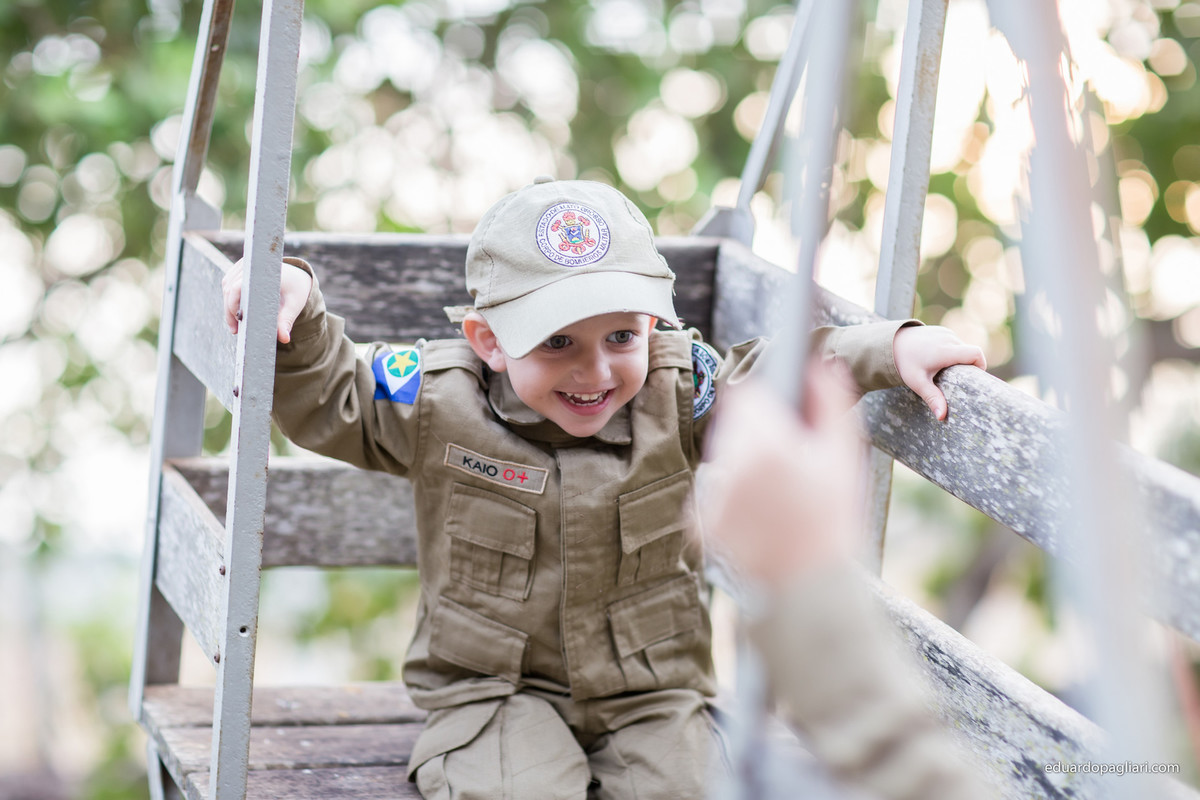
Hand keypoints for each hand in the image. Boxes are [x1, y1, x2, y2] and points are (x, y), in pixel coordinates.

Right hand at [221, 258, 312, 343]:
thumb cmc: (294, 292)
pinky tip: (235, 314)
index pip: (239, 286)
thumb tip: (284, 339)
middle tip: (235, 330)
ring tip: (235, 325)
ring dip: (228, 306)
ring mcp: (244, 264)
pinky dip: (229, 299)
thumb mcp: (293, 306)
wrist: (296, 277)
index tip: (238, 322)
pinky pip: (228, 284)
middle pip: (229, 287)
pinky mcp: (239, 268)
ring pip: (226, 286)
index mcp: (265, 271)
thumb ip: (286, 321)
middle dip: (229, 310)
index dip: (233, 304)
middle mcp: (252, 264)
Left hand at [702, 364, 864, 587]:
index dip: (762, 401)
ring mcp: (713, 496)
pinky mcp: (703, 521)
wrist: (809, 586)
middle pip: (730, 425)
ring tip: (774, 487)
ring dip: (741, 461)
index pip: (743, 395)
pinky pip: (713, 492)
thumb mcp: (843, 456)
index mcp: (766, 444)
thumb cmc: (833, 520)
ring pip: (721, 457)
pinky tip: (760, 512)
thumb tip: (819, 364)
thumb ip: (830, 402)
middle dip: (753, 430)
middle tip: (783, 455)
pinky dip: (731, 495)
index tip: (778, 413)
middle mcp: (732, 466)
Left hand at [892, 325, 985, 420]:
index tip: (974, 378)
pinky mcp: (941, 330)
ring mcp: (945, 333)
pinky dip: (951, 351)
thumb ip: (932, 398)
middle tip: (955, 380)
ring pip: (962, 348)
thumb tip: (942, 417)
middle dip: (967, 366)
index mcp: (945, 351)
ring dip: (958, 359)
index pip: (975, 354)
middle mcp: (948, 339)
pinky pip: (954, 342)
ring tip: (944, 370)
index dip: (980, 365)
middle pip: (970, 353)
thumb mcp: (918, 382)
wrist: (890, 343)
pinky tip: (938, 360)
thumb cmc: (905, 363)